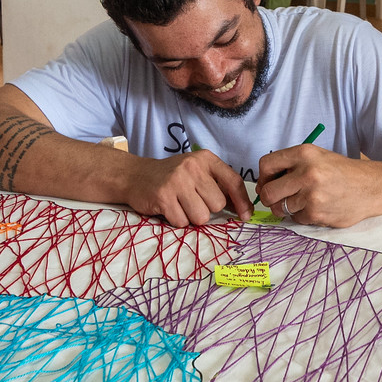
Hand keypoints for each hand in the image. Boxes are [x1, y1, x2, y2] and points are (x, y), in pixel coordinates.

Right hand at [123, 149, 250, 226]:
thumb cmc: (172, 177)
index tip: (245, 215)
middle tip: (191, 201)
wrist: (136, 175)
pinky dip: (177, 221)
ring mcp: (177, 181)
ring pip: (201, 216)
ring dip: (191, 217)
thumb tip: (242, 210)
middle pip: (217, 204)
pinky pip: (182, 222)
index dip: (242, 201)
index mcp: (205, 159)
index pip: (233, 181)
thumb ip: (218, 186)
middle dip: (207, 209)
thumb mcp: (197, 172)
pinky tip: (169, 208)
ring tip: (180, 205)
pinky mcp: (163, 197)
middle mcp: (192, 167)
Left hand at [255, 145, 381, 227]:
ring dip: (288, 208)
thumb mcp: (317, 157)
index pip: (266, 164)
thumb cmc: (341, 172)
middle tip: (278, 199)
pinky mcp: (317, 213)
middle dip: (270, 198)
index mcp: (304, 153)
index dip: (263, 177)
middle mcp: (306, 172)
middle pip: (268, 192)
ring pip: (281, 208)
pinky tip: (318, 208)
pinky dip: (303, 216)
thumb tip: (263, 186)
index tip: (267, 183)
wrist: (371, 187)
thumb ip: (290, 166)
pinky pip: (297, 219)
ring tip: (304, 202)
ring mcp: (312, 195)